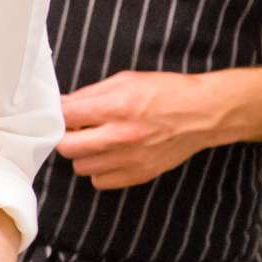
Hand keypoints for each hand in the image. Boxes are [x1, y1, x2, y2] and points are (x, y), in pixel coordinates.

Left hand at [57, 71, 217, 189]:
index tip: (61, 113)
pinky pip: (100, 181)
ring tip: (96, 142)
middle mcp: (121, 136)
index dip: (58, 113)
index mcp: (117, 107)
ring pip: (81, 167)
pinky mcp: (138, 175)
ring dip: (83, 154)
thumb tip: (65, 104)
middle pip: (67, 147)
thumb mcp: (127, 80)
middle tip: (76, 129)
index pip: (67, 116)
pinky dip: (99, 170)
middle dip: (66, 136)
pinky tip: (109, 156)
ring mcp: (129, 159)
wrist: (203, 114)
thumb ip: (91, 93)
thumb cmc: (167, 92)